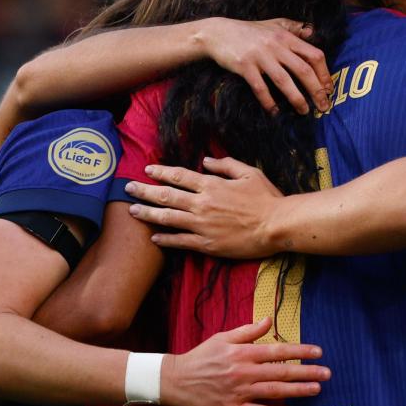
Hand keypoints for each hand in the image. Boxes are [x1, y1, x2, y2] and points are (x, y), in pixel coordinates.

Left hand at [126, 157, 284, 258]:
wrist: (277, 226)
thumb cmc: (267, 198)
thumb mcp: (250, 173)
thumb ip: (226, 165)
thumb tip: (206, 161)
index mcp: (212, 185)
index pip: (179, 176)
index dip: (161, 172)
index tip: (147, 170)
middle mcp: (202, 204)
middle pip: (166, 195)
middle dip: (144, 190)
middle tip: (128, 188)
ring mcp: (202, 225)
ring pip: (167, 217)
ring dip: (148, 213)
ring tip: (132, 211)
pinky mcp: (207, 244)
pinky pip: (180, 241)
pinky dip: (165, 239)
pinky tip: (154, 237)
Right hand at [161, 315, 329, 405]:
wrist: (174, 380)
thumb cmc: (201, 357)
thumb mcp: (222, 338)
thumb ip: (248, 331)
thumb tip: (269, 320)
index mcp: (243, 353)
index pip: (278, 350)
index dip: (300, 351)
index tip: (318, 352)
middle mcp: (244, 371)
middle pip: (281, 372)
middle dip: (307, 372)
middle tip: (327, 373)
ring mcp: (238, 391)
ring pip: (274, 391)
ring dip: (298, 391)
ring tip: (316, 389)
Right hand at [196, 17, 331, 115]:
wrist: (217, 33)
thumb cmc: (249, 31)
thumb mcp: (273, 24)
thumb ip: (293, 28)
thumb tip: (312, 31)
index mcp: (286, 37)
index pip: (314, 55)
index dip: (324, 73)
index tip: (328, 88)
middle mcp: (276, 46)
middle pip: (303, 70)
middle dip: (316, 90)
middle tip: (323, 106)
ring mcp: (260, 56)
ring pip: (284, 81)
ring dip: (297, 99)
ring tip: (304, 112)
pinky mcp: (244, 66)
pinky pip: (260, 87)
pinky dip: (269, 101)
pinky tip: (275, 111)